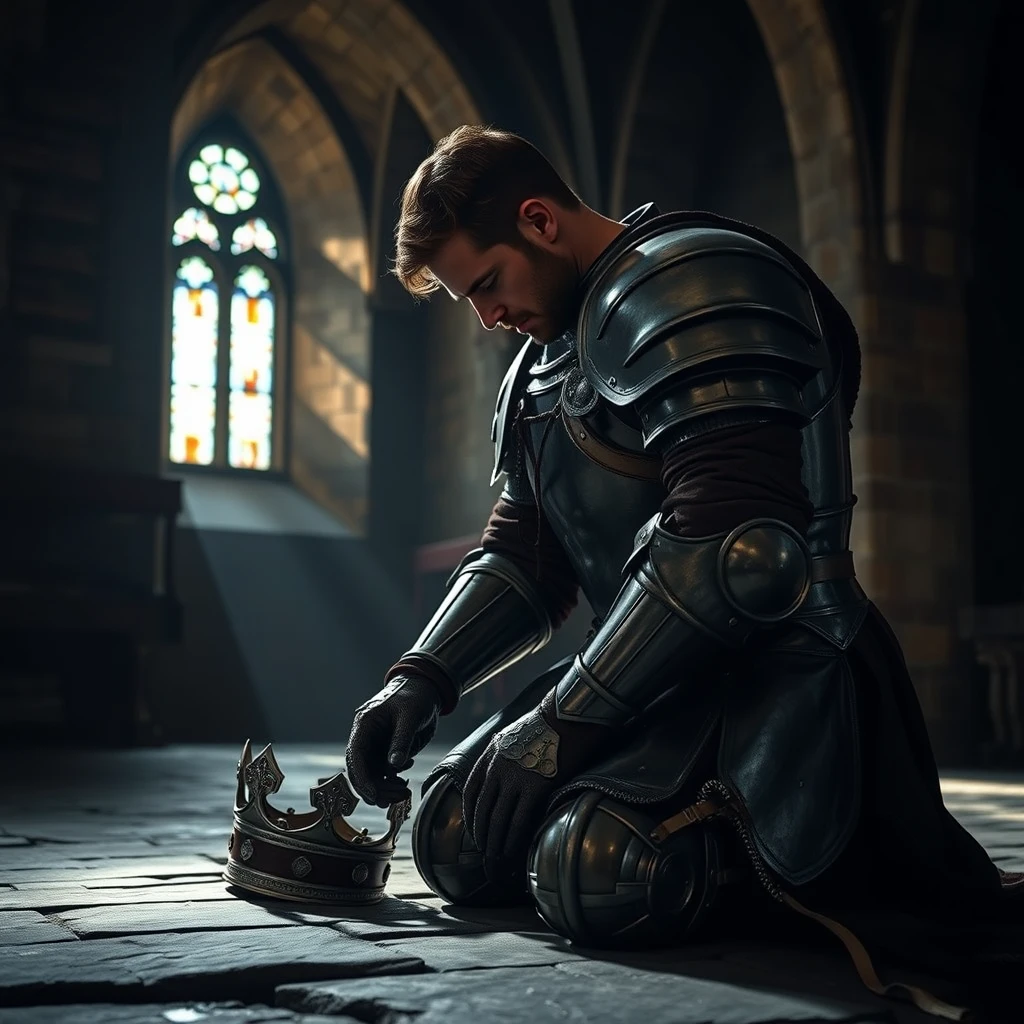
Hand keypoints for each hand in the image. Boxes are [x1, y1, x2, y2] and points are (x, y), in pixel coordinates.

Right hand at [345, 674, 441, 807]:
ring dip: (385, 787)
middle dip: (375, 787)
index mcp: (365, 724)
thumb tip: (394, 766)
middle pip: (362, 769)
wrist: (424, 689)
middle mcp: (367, 737)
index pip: (356, 755)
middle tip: (394, 798)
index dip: (361, 777)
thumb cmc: (415, 696)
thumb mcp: (410, 716)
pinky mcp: (386, 751)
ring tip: (403, 793)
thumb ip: (402, 740)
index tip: (372, 794)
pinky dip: (391, 781)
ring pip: (373, 774)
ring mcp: (376, 745)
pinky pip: (384, 772)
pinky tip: (403, 782)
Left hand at [461, 704, 564, 878]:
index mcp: (490, 753)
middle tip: (484, 857)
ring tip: (496, 862)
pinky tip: (512, 853)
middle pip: (482, 810)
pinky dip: (512, 841)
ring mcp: (514, 777)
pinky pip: (518, 821)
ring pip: (498, 819)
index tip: (474, 832)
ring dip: (495, 845)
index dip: (470, 816)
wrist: (569, 716)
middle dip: (481, 837)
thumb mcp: (515, 734)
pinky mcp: (535, 787)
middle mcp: (497, 766)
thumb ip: (504, 755)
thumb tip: (504, 778)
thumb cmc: (549, 725)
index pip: (471, 791)